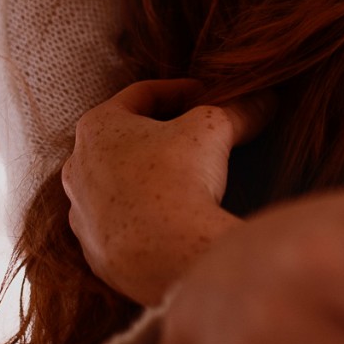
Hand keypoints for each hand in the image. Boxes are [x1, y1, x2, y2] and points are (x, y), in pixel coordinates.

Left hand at [62, 79, 273, 305]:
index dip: (180, 90)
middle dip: (159, 133)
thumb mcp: (215, 129)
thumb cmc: (180, 178)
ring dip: (146, 177)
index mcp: (97, 127)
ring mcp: (81, 213)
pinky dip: (142, 216)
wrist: (168, 253)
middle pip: (123, 139)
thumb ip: (238, 109)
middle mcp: (78, 168)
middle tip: (194, 134)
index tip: (208, 94)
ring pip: (116, 184)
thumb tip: (265, 100)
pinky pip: (119, 224)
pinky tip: (171, 220)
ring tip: (183, 179)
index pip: (141, 95)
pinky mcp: (95, 250)